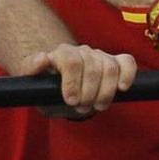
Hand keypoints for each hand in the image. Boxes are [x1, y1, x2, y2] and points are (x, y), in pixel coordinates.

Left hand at [17, 44, 136, 117]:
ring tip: (97, 106)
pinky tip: (122, 88)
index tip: (71, 101)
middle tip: (82, 108)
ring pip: (110, 67)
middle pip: (93, 66)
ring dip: (106, 91)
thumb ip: (31, 69)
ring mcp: (99, 56)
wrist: (62, 94)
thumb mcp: (32, 83)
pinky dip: (127, 74)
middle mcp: (81, 51)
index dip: (73, 82)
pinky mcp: (115, 62)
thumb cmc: (47, 89)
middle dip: (89, 92)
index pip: (71, 60)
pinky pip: (126, 62)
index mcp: (61, 54)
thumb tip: (43, 58)